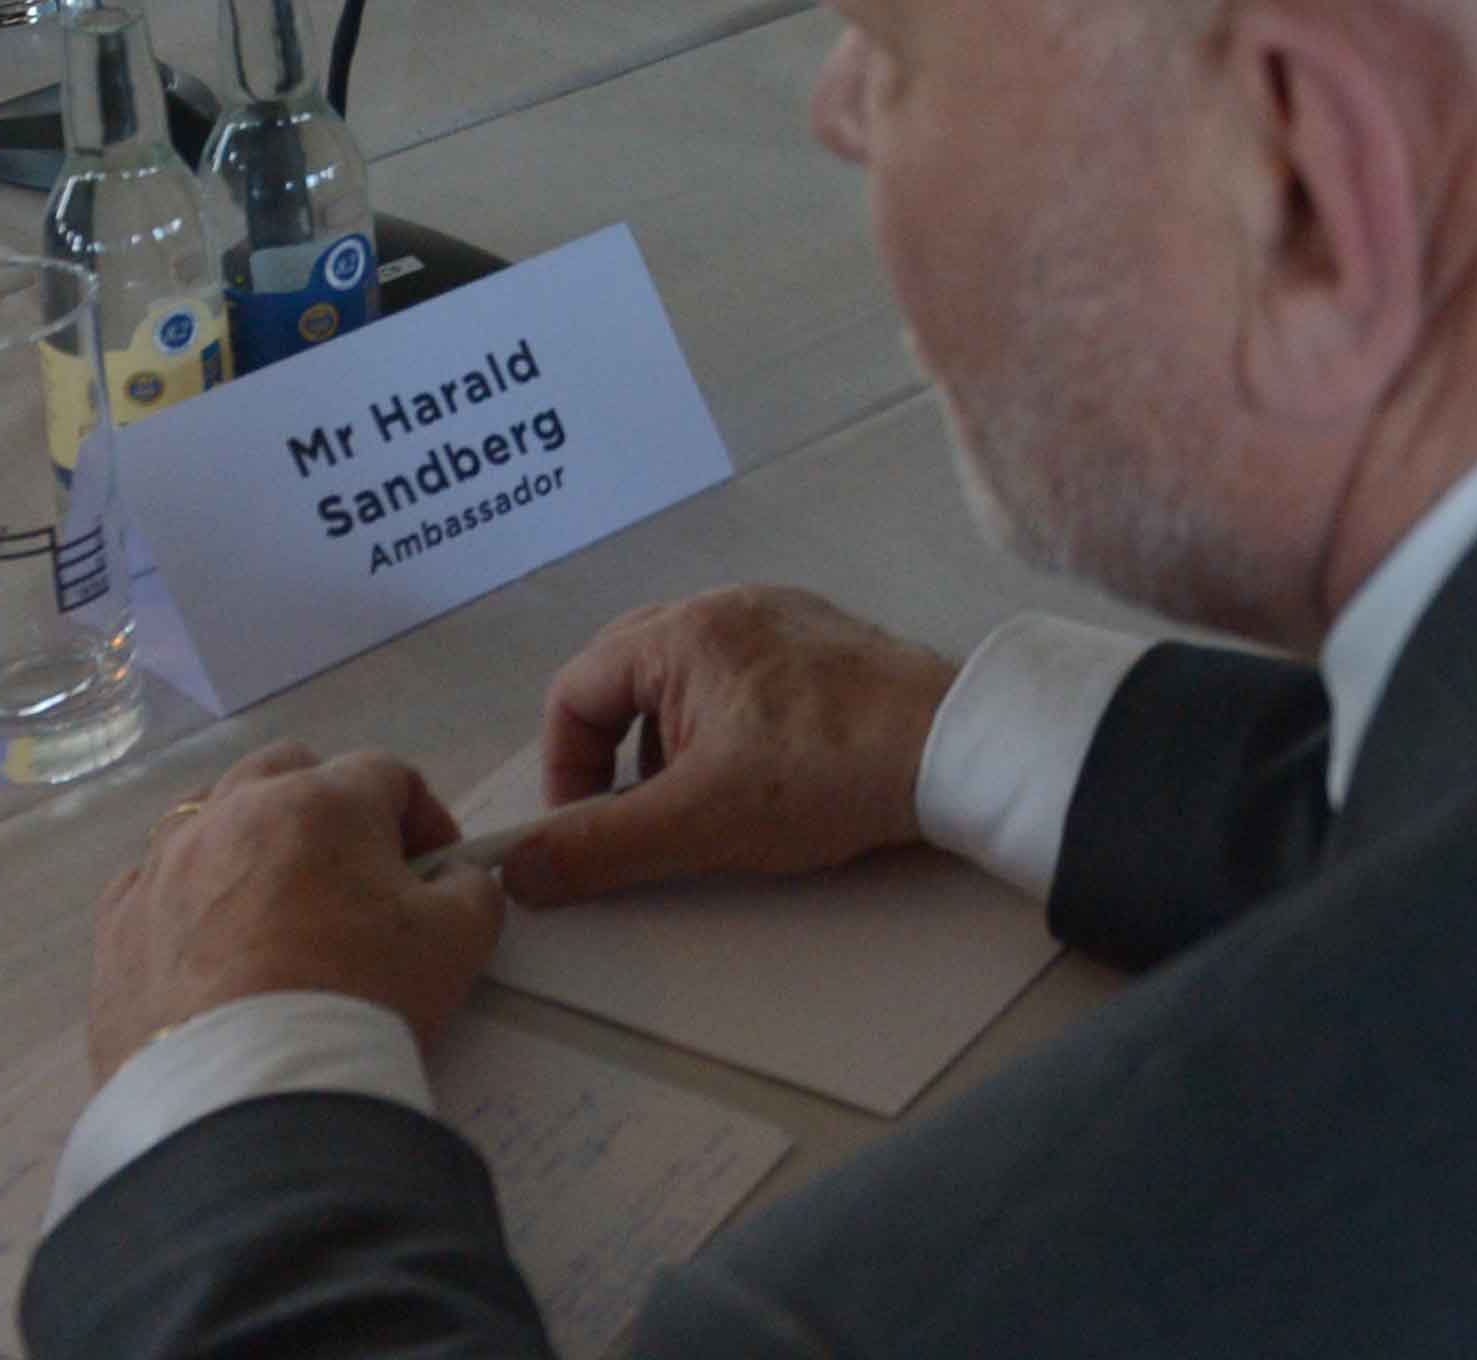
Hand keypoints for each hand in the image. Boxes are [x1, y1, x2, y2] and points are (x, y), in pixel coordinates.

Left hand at [86, 744, 500, 1079]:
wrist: (244, 1099)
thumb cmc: (359, 1000)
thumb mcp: (457, 940)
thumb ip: (471, 888)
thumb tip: (454, 877)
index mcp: (321, 803)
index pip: (386, 774)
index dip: (422, 816)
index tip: (436, 870)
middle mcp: (234, 812)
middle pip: (288, 772)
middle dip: (327, 805)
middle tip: (353, 875)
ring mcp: (164, 864)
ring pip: (209, 814)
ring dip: (248, 840)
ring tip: (274, 906)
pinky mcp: (116, 923)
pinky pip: (149, 879)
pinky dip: (183, 893)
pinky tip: (208, 940)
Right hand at [499, 584, 956, 910]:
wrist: (956, 749)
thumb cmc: (830, 769)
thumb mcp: (696, 821)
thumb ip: (599, 847)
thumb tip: (519, 869)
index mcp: (682, 632)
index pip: (575, 690)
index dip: (564, 767)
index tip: (585, 827)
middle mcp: (726, 608)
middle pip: (624, 675)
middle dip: (614, 752)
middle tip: (633, 813)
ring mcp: (780, 620)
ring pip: (685, 679)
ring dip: (671, 743)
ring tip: (702, 801)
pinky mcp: (824, 645)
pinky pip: (744, 678)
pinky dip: (727, 728)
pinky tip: (762, 778)